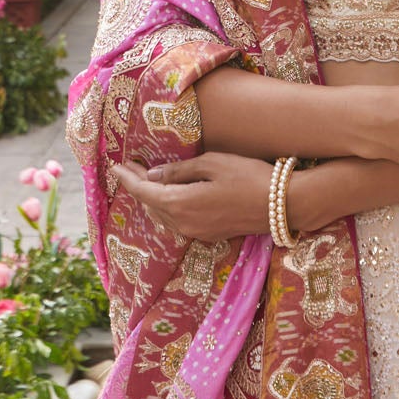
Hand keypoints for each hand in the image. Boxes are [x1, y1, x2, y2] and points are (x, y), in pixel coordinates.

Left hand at [111, 154, 273, 242]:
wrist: (283, 205)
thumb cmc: (249, 176)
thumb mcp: (212, 163)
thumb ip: (179, 171)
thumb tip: (152, 175)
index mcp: (181, 204)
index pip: (144, 191)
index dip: (127, 178)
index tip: (115, 166)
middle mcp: (184, 223)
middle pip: (151, 205)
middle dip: (138, 185)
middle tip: (130, 166)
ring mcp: (197, 232)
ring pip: (163, 215)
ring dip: (152, 197)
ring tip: (146, 178)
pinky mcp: (209, 234)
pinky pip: (178, 221)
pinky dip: (167, 207)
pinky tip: (169, 195)